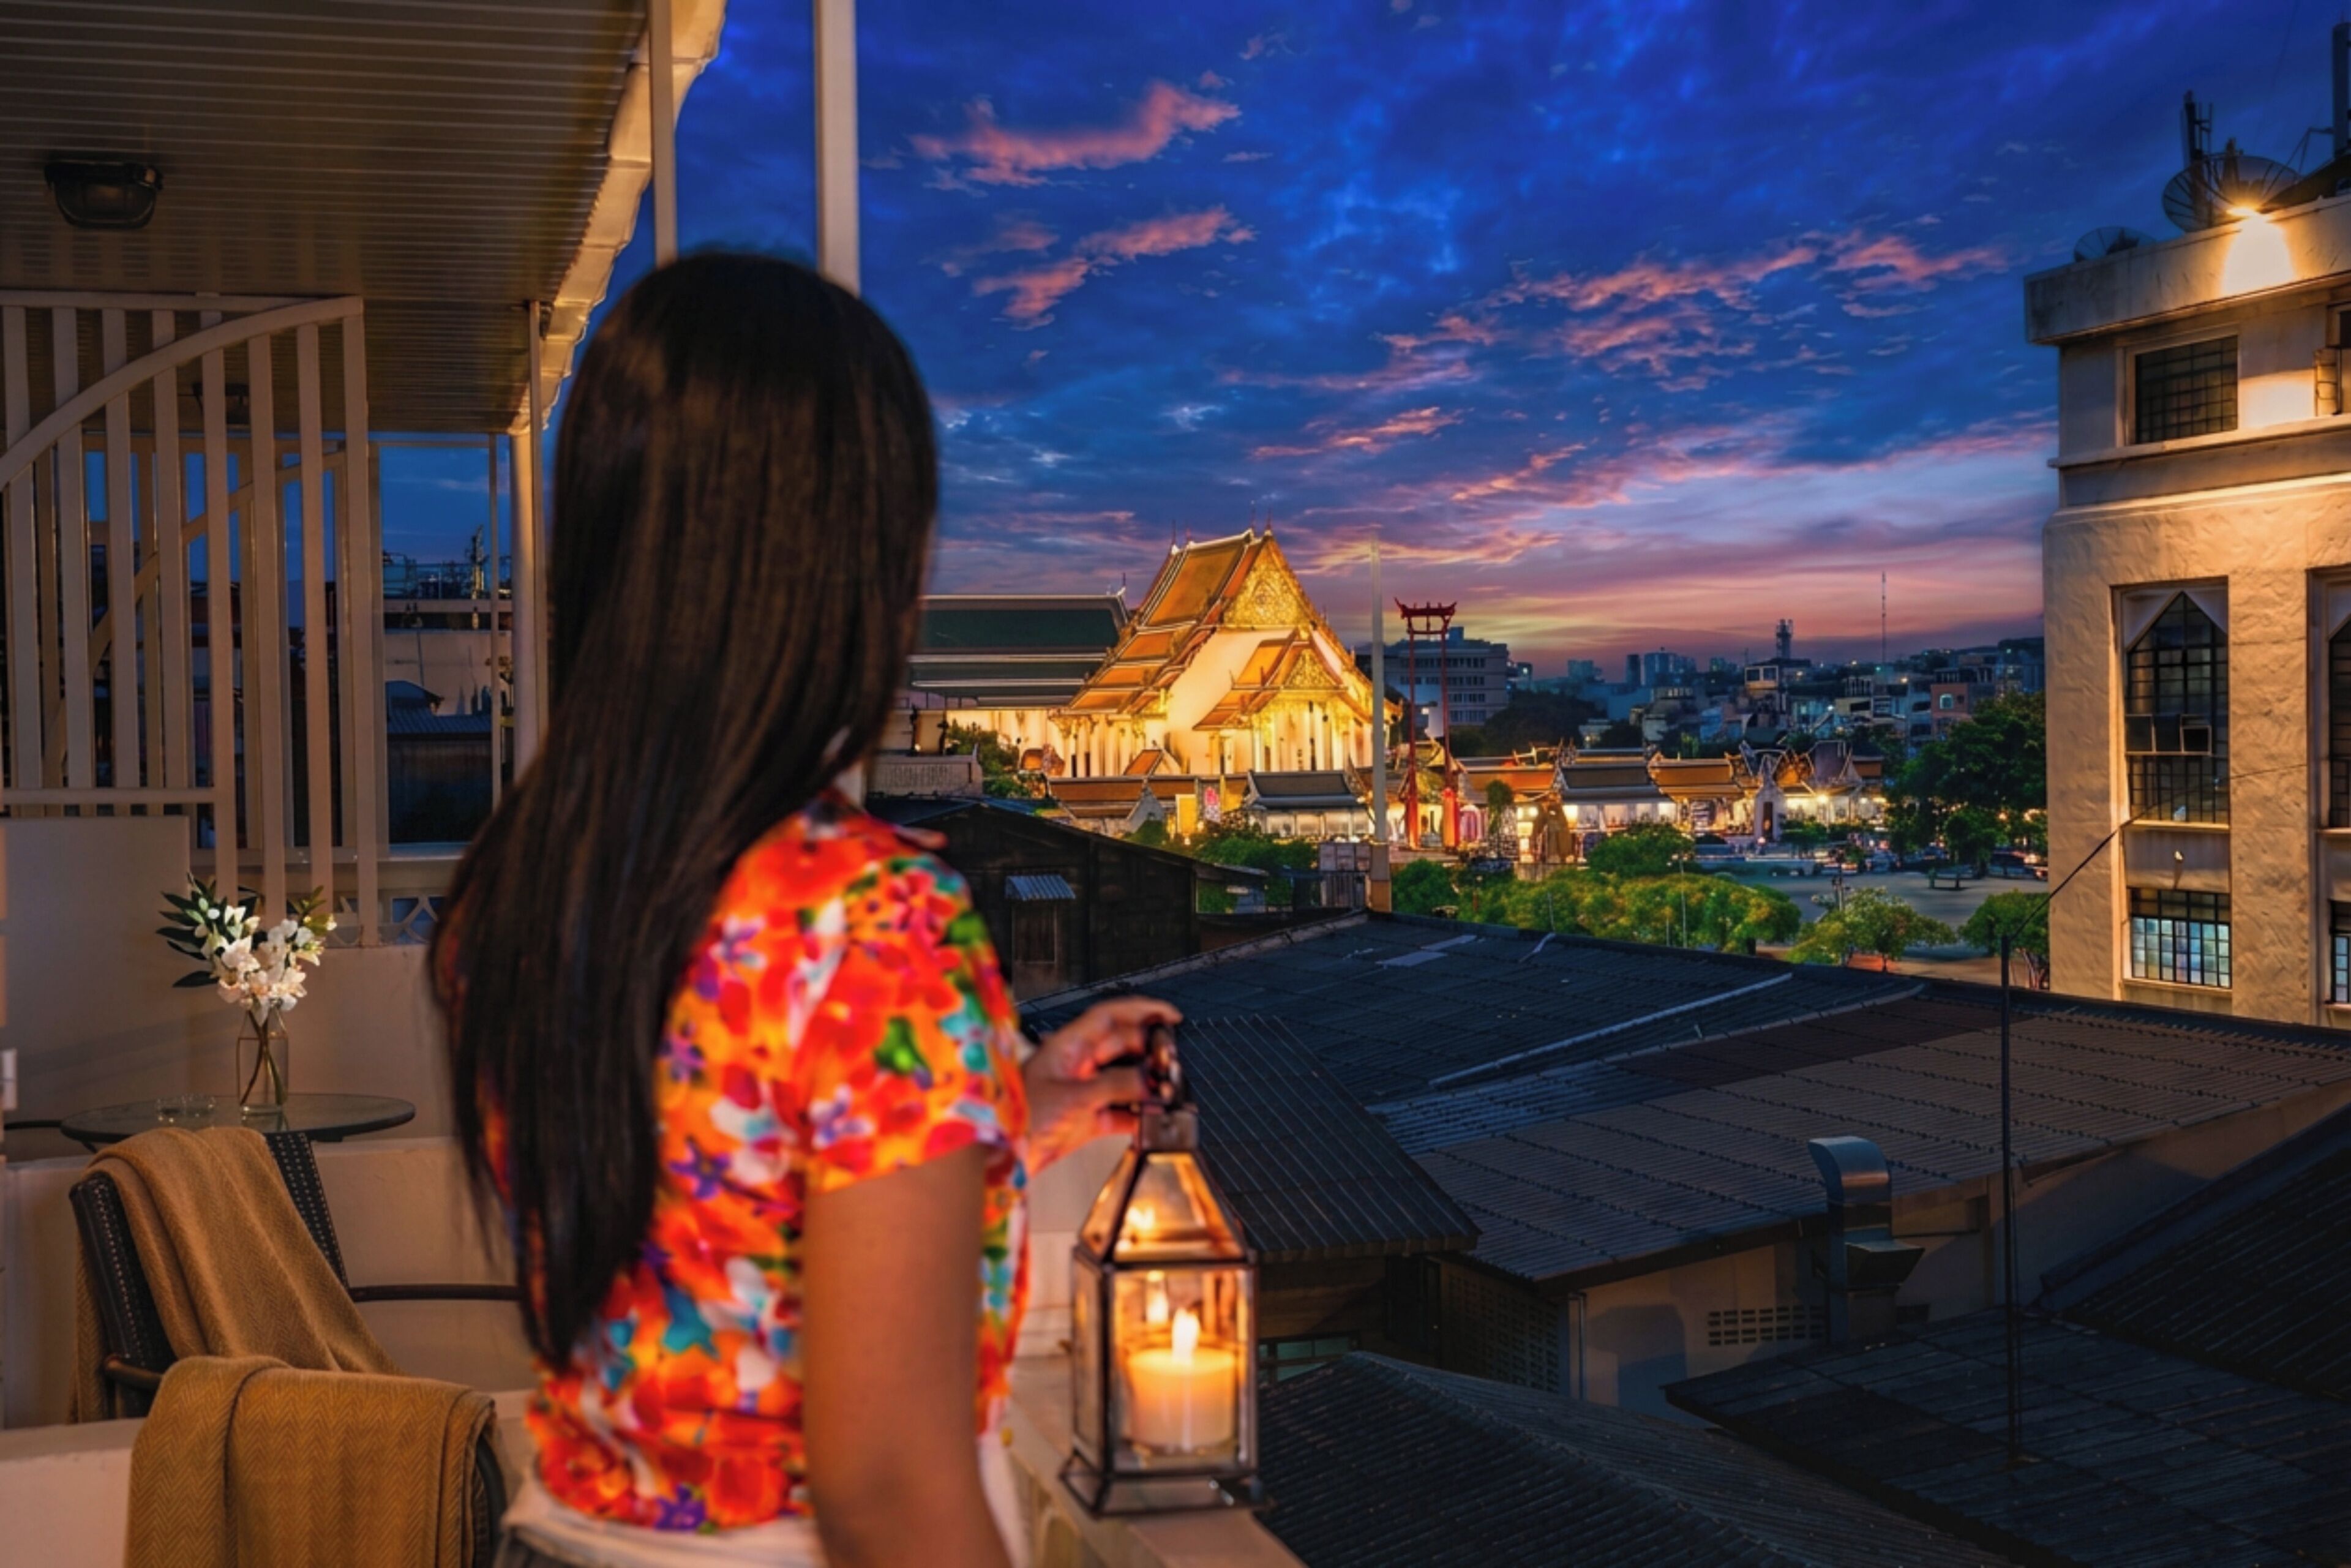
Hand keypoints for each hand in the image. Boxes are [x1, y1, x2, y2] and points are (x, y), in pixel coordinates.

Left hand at [1021, 996, 1183, 1170]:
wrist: (1002, 1155)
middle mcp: (1076, 1065)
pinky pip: (1119, 1112)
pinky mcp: (1085, 1120)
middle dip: (1149, 1053)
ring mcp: (1081, 1092)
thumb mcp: (1073, 1096)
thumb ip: (1115, 1085)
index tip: (1168, 1016)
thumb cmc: (1020, 1117)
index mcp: (1067, 1046)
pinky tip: (1150, 1120)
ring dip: (1145, 1086)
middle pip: (1121, 1047)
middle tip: (1171, 1063)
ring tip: (1166, 1091)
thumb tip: (1149, 1080)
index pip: (1109, 1016)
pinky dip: (1136, 1116)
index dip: (1140, 1011)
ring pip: (1123, 1080)